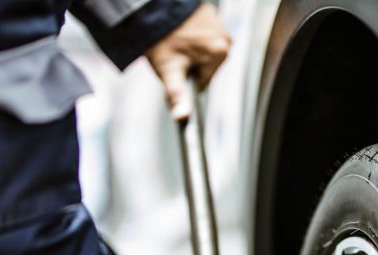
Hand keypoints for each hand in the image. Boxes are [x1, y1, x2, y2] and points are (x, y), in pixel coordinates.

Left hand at [145, 3, 230, 120]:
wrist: (152, 9)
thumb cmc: (161, 40)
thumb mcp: (169, 71)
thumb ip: (178, 96)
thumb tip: (182, 119)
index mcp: (220, 54)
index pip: (203, 82)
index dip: (186, 79)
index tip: (176, 66)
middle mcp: (225, 39)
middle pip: (206, 67)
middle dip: (190, 64)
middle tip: (174, 53)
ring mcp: (219, 25)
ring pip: (204, 52)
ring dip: (190, 51)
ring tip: (175, 41)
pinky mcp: (211, 16)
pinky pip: (202, 36)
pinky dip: (191, 36)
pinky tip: (179, 31)